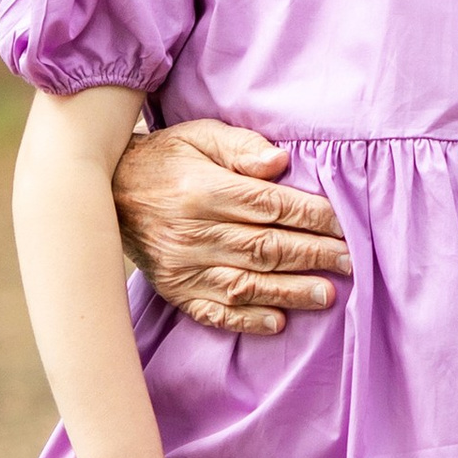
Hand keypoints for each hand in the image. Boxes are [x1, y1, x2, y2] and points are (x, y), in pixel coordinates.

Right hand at [112, 120, 351, 333]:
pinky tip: (277, 322)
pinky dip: (246, 320)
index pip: (269, 206)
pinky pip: (213, 311)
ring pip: (246, 284)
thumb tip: (280, 162)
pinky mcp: (174, 290)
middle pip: (264, 247)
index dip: (310, 216)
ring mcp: (183, 267)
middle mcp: (193, 233)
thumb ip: (241, 146)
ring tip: (328, 295)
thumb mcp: (200, 135)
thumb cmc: (165, 159)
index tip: (343, 224)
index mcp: (204, 191)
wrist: (106, 192)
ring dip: (290, 292)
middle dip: (313, 255)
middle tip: (351, 261)